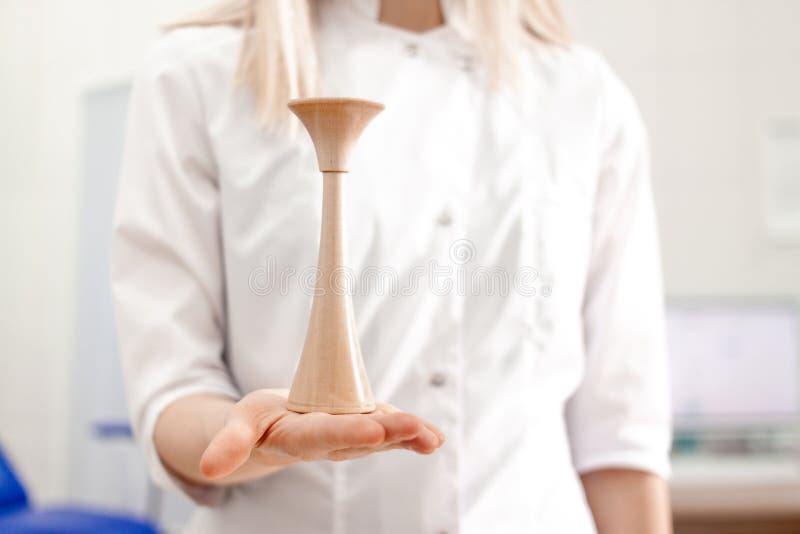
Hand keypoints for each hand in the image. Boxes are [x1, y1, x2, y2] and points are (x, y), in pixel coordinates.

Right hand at [199, 389, 444, 478]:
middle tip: (414, 429)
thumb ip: (229, 444)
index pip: (324, 436)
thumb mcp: (238, 424)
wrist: (275, 428)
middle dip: (388, 434)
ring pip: (380, 436)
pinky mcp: (363, 429)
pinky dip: (413, 435)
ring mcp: (350, 437)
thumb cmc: (258, 422)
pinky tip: (436, 437)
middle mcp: (329, 442)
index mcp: (298, 438)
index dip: (348, 433)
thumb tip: (209, 470)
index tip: (373, 431)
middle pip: (361, 439)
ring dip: (407, 435)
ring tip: (431, 436)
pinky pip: (389, 431)